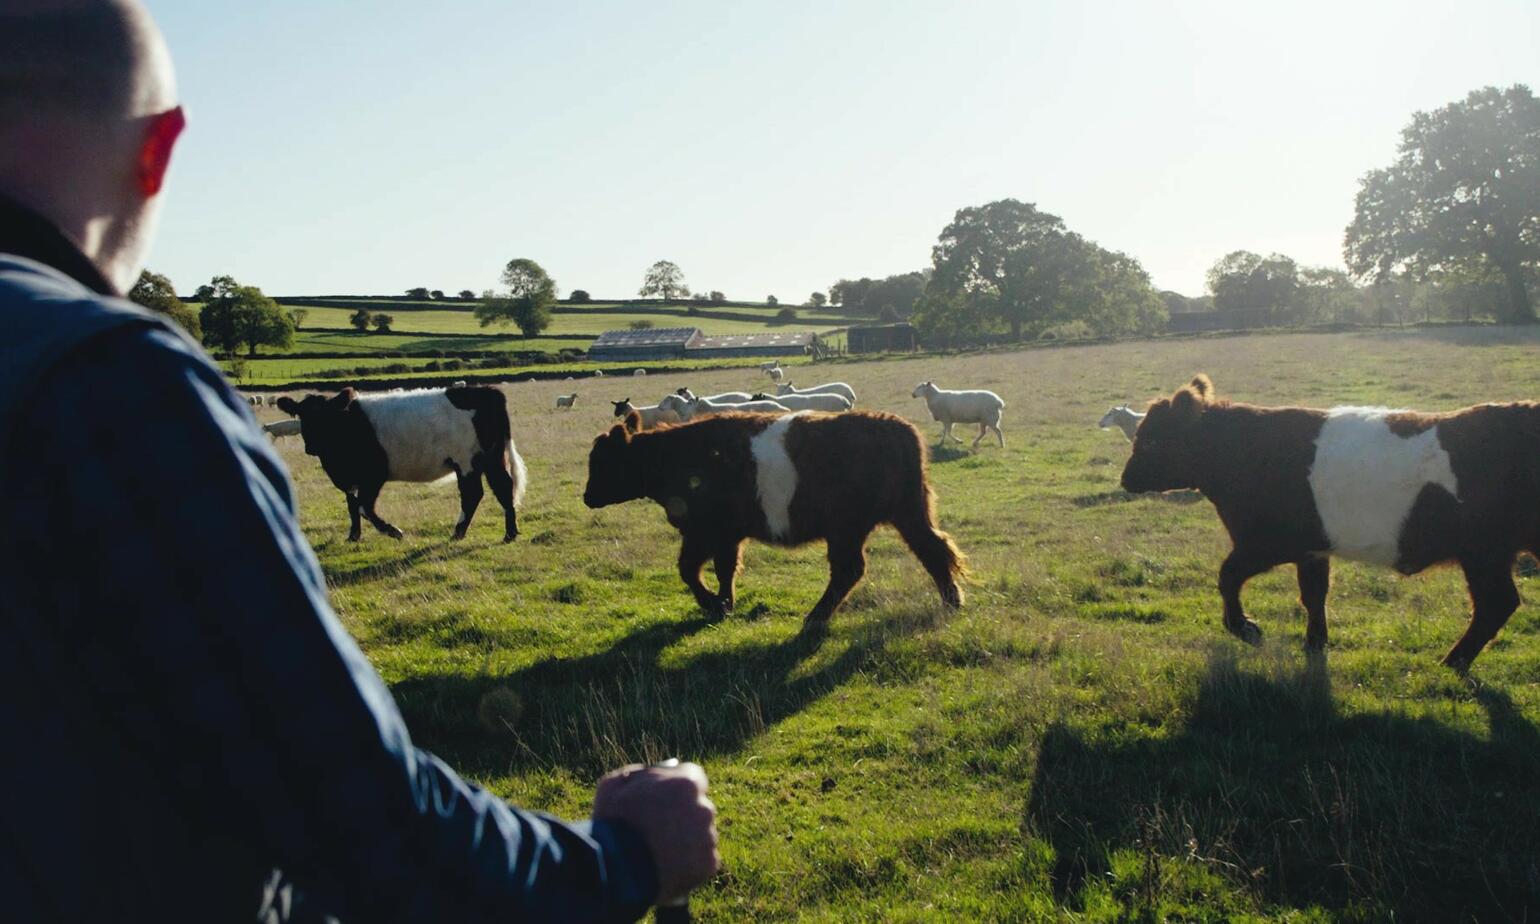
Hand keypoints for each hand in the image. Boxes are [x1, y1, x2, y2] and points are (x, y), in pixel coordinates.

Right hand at [592, 761, 719, 904]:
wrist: (614, 870)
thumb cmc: (612, 824)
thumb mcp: (614, 786)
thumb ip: (640, 774)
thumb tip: (658, 771)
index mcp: (685, 783)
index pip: (694, 777)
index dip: (677, 789)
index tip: (667, 799)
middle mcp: (704, 808)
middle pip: (698, 807)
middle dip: (684, 815)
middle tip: (660, 829)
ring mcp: (708, 837)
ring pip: (701, 835)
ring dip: (687, 840)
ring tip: (659, 852)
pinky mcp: (708, 864)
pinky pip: (702, 860)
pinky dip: (689, 863)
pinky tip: (666, 867)